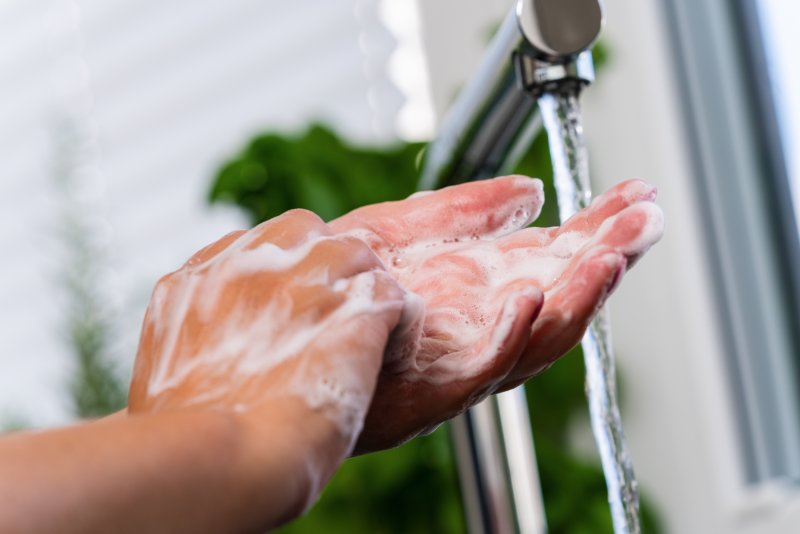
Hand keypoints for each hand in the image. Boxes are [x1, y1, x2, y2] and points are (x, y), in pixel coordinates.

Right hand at [128, 209, 403, 504]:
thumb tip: (212, 364)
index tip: (288, 311)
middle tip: (332, 313)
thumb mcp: (166, 380)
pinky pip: (391, 293)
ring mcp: (303, 279)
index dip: (279, 276)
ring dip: (362, 290)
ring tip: (364, 336)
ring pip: (354, 253)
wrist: (221, 464)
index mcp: (194, 281)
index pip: (251, 247)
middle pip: (302, 231)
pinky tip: (386, 351)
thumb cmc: (189, 444)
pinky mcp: (353, 307)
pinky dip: (396, 322)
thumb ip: (194, 348)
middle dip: (322, 263)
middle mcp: (248, 265)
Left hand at [331, 176, 662, 451]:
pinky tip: (529, 298)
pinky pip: (481, 366)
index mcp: (476, 284)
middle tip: (648, 219)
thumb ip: (462, 210)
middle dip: (607, 255)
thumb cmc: (332, 289)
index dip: (596, 226)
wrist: (278, 337)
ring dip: (579, 296)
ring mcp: (461, 358)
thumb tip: (532, 190)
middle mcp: (479, 323)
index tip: (635, 194)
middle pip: (560, 291)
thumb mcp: (396, 231)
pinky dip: (510, 336)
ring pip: (537, 333)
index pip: (551, 254)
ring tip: (611, 256)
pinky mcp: (431, 389)